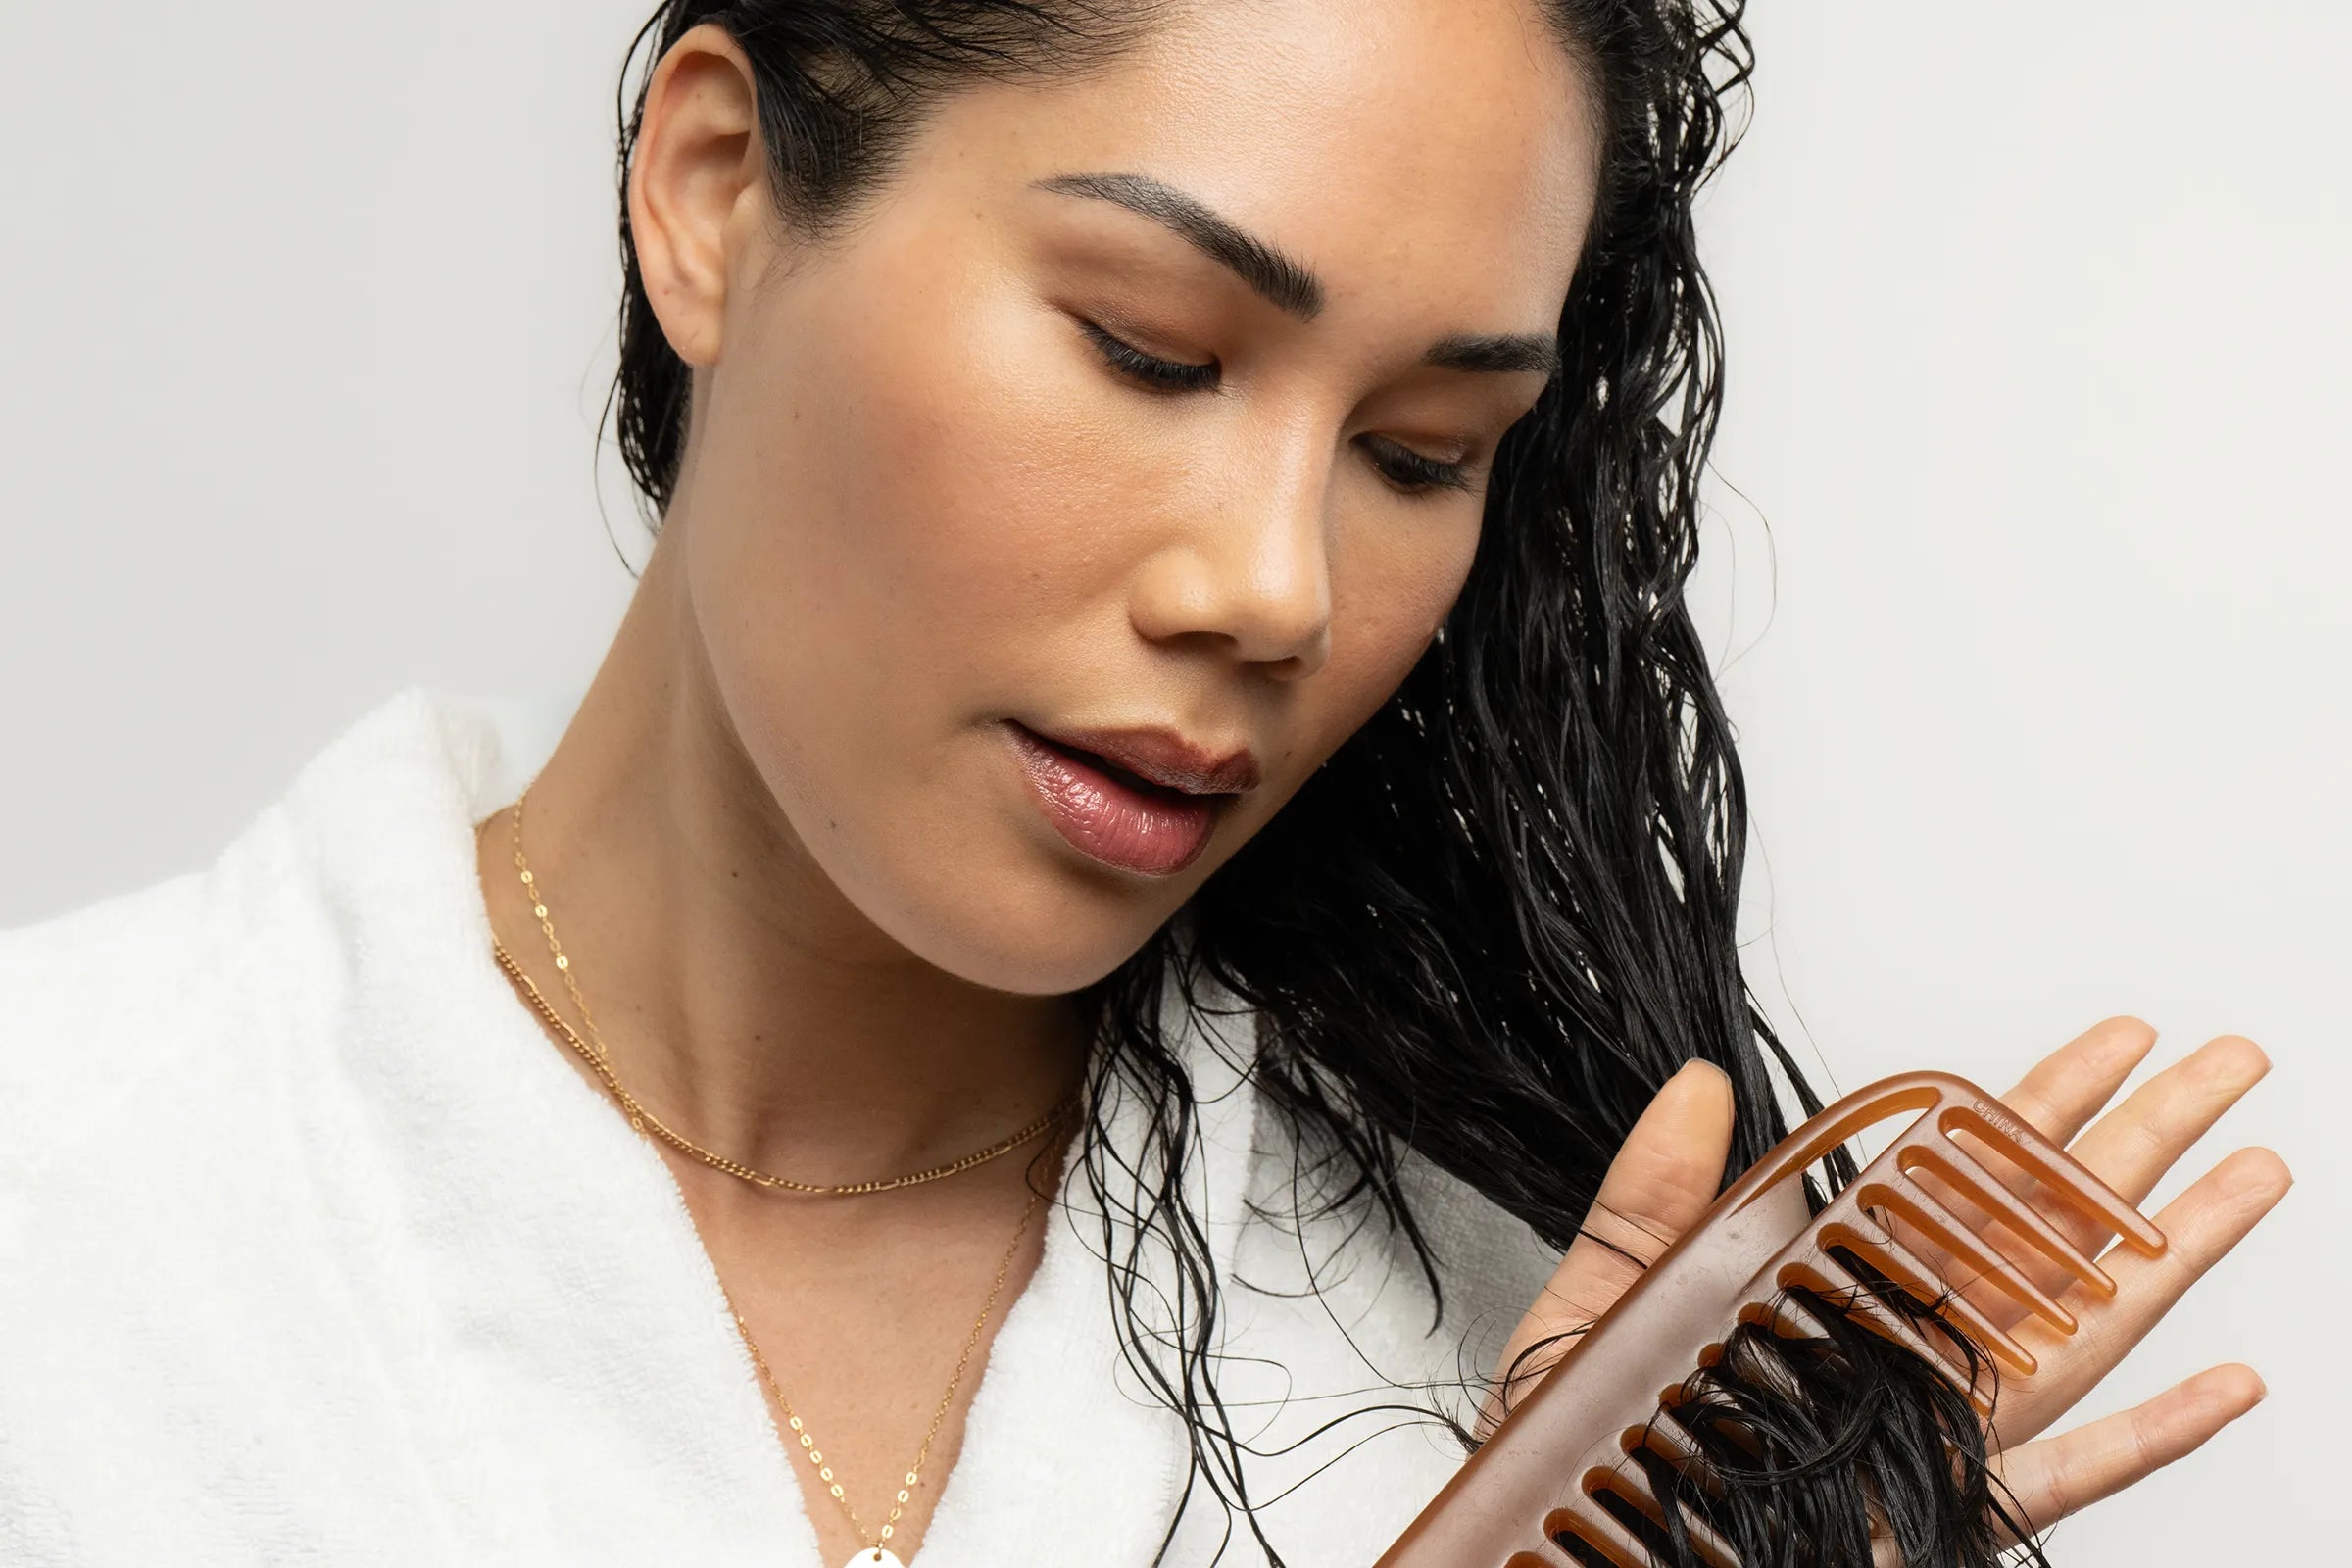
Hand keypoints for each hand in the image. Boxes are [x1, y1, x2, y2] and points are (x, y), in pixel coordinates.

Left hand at [1482, 1018, 2290, 1555]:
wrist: (1585, 1562)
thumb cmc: (1588, 1450)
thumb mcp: (1603, 1298)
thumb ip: (1654, 1195)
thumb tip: (1695, 1080)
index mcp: (1831, 1285)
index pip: (1957, 1179)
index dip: (2039, 1109)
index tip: (2113, 1041)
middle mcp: (1900, 1347)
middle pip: (2048, 1238)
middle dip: (2141, 1151)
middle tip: (2226, 1066)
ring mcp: (1931, 1428)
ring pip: (2082, 1334)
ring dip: (2172, 1259)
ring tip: (2253, 1178)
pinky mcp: (1938, 1514)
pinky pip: (2064, 1478)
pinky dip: (2153, 1439)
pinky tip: (2226, 1385)